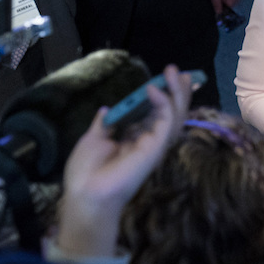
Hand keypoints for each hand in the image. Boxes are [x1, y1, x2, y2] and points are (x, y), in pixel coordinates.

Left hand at [57, 66, 192, 256]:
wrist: (86, 193)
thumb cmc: (86, 171)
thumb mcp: (93, 139)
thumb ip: (103, 124)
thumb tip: (106, 109)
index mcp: (136, 139)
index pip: (156, 113)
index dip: (162, 96)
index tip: (164, 78)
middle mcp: (149, 140)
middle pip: (171, 113)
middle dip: (177, 91)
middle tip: (177, 70)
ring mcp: (155, 144)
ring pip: (175, 116)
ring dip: (177, 93)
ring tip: (175, 72)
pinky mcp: (156, 147)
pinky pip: (165, 122)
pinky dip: (163, 103)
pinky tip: (152, 89)